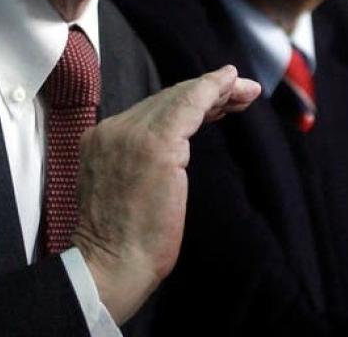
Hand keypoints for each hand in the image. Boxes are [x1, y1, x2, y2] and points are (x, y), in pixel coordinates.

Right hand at [73, 65, 258, 323]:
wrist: (111, 265)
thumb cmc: (123, 243)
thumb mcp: (124, 190)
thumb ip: (140, 163)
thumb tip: (174, 152)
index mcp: (101, 140)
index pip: (150, 110)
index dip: (187, 100)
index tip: (218, 100)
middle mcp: (113, 130)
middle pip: (165, 99)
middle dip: (207, 92)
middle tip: (242, 90)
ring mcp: (132, 134)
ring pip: (179, 98)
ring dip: (216, 90)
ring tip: (246, 89)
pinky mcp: (156, 144)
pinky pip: (188, 105)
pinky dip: (211, 90)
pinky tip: (230, 83)